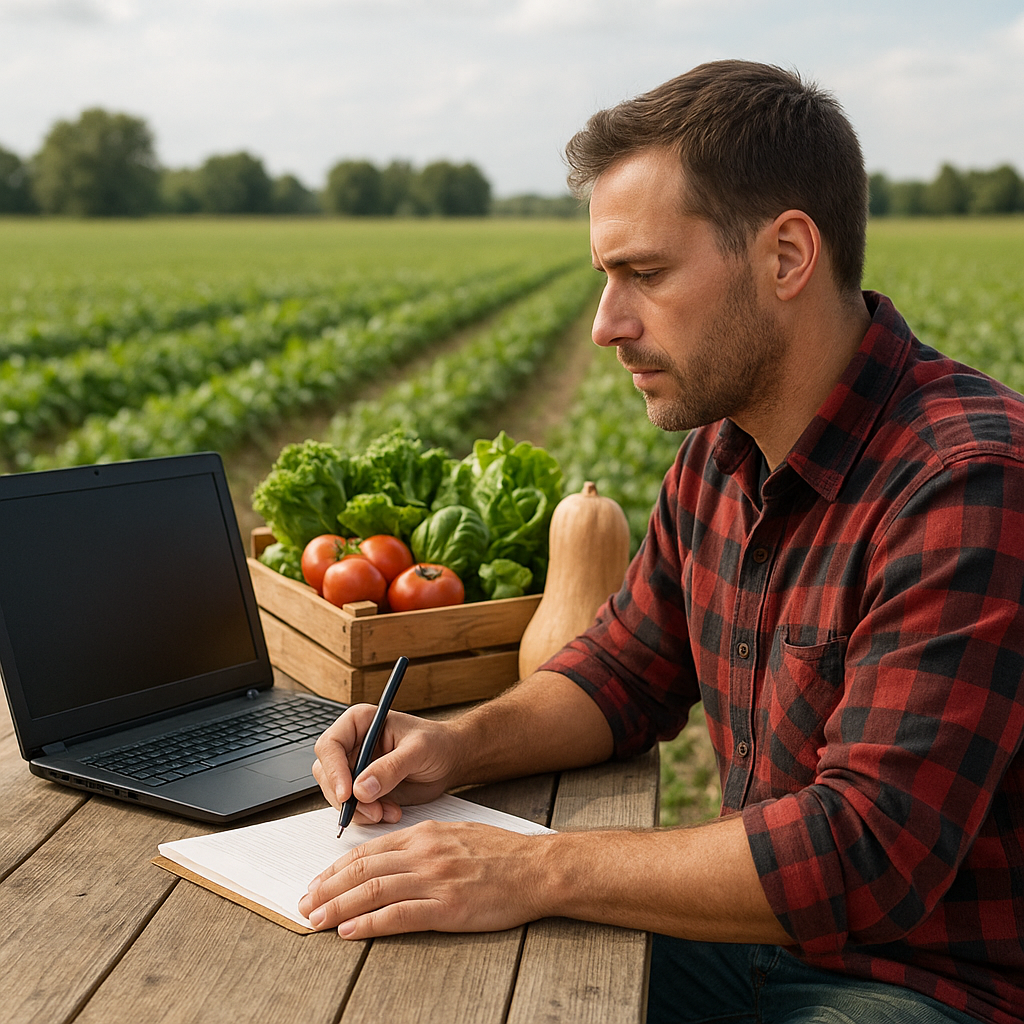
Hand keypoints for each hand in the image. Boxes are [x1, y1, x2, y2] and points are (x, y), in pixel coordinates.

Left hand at [298, 819, 549, 936]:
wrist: (538, 868)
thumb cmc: (502, 854)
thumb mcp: (458, 835)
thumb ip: (425, 844)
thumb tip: (393, 858)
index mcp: (426, 835)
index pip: (370, 851)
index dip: (338, 868)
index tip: (319, 881)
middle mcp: (425, 853)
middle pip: (363, 870)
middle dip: (327, 887)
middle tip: (304, 903)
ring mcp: (435, 880)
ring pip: (373, 891)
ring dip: (338, 906)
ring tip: (315, 919)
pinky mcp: (447, 907)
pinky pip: (399, 916)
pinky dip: (369, 924)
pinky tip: (349, 931)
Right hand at [311, 706, 457, 824]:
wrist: (450, 760)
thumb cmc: (437, 744)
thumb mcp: (418, 751)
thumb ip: (391, 768)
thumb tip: (361, 789)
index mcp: (360, 722)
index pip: (330, 745)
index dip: (334, 770)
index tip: (347, 794)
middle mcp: (353, 744)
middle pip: (327, 773)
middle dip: (346, 797)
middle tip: (372, 810)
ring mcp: (356, 767)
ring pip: (336, 793)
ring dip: (359, 809)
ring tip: (387, 811)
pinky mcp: (363, 788)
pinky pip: (352, 806)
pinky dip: (368, 815)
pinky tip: (390, 812)